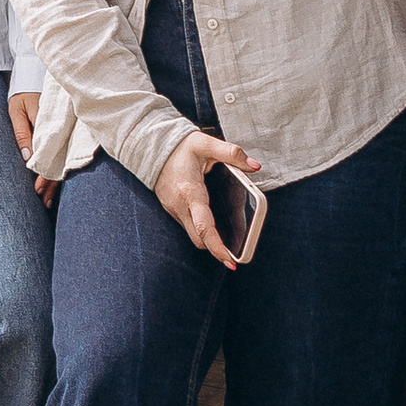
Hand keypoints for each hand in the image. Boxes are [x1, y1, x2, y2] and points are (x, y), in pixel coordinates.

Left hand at [9, 87, 55, 204]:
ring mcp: (63, 131)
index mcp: (47, 123)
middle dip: (51, 183)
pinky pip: (63, 154)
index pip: (47, 155)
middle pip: (57, 162)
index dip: (44, 175)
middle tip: (43, 202)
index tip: (38, 190)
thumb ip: (22, 132)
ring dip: (56, 181)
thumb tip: (28, 158)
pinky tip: (56, 183)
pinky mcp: (63, 132)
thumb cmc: (21, 94)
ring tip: (48, 200)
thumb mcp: (16, 110)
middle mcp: (58, 129)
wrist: (32, 75)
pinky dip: (60, 169)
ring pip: (62, 161)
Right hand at [154, 124, 257, 265]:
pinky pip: (187, 225)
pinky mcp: (171, 208)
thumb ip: (231, 153)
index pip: (203, 227)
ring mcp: (173, 208)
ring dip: (208, 238)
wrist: (151, 144)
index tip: (230, 262)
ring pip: (193, 234)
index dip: (217, 247)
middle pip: (199, 239)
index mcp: (189, 191)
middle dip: (216, 248)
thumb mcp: (206, 143)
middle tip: (236, 252)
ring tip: (227, 238)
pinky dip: (200, 228)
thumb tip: (254, 165)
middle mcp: (179, 204)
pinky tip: (211, 220)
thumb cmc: (179, 145)